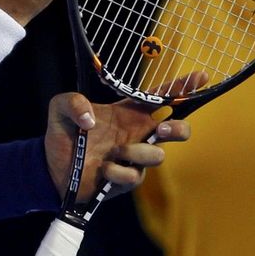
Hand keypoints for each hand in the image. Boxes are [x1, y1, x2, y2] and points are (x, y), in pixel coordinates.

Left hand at [43, 92, 190, 202]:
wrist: (52, 167)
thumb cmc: (63, 133)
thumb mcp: (60, 107)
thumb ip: (72, 101)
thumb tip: (92, 117)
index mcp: (127, 112)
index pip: (160, 97)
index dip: (181, 86)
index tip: (202, 76)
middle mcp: (136, 134)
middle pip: (176, 129)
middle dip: (178, 129)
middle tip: (162, 129)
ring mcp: (134, 158)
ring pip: (158, 155)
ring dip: (138, 151)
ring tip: (116, 150)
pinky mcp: (127, 179)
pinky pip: (134, 176)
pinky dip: (117, 170)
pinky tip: (102, 169)